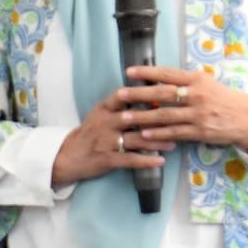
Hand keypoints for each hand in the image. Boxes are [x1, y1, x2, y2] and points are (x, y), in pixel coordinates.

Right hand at [51, 80, 167, 190]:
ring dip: (158, 140)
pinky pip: (131, 159)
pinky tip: (161, 160)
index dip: (147, 90)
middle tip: (179, 113)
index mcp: (105, 108)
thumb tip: (149, 94)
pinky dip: (147, 160)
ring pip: (137, 139)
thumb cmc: (90, 133)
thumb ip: (121, 105)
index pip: (125, 94)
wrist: (68, 156)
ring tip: (175, 142)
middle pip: (135, 116)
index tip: (168, 87)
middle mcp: (106, 122)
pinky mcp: (108, 159)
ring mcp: (107, 141)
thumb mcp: (101, 114)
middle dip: (159, 115)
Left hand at [117, 64, 247, 158]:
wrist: (246, 118)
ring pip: (165, 115)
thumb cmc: (223, 98)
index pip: (168, 74)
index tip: (129, 72)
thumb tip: (158, 81)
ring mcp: (198, 114)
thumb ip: (185, 82)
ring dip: (143, 117)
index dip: (147, 73)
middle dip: (139, 94)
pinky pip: (175, 132)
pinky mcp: (200, 131)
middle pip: (162, 94)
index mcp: (197, 79)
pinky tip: (144, 134)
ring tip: (125, 118)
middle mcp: (196, 94)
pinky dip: (158, 133)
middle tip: (120, 94)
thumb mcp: (207, 83)